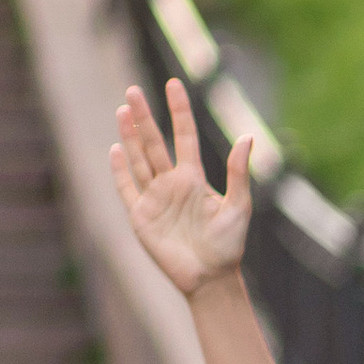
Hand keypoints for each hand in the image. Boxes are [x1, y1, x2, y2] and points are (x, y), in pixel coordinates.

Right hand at [111, 78, 249, 293]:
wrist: (211, 279)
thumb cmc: (229, 245)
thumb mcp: (239, 206)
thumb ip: (238, 173)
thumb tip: (248, 137)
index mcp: (194, 178)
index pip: (184, 136)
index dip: (179, 111)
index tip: (173, 84)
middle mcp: (172, 183)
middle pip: (154, 143)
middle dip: (144, 117)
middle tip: (133, 91)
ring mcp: (154, 198)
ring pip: (138, 160)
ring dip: (130, 137)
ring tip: (122, 110)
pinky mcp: (140, 217)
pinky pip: (127, 189)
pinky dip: (120, 171)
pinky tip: (115, 150)